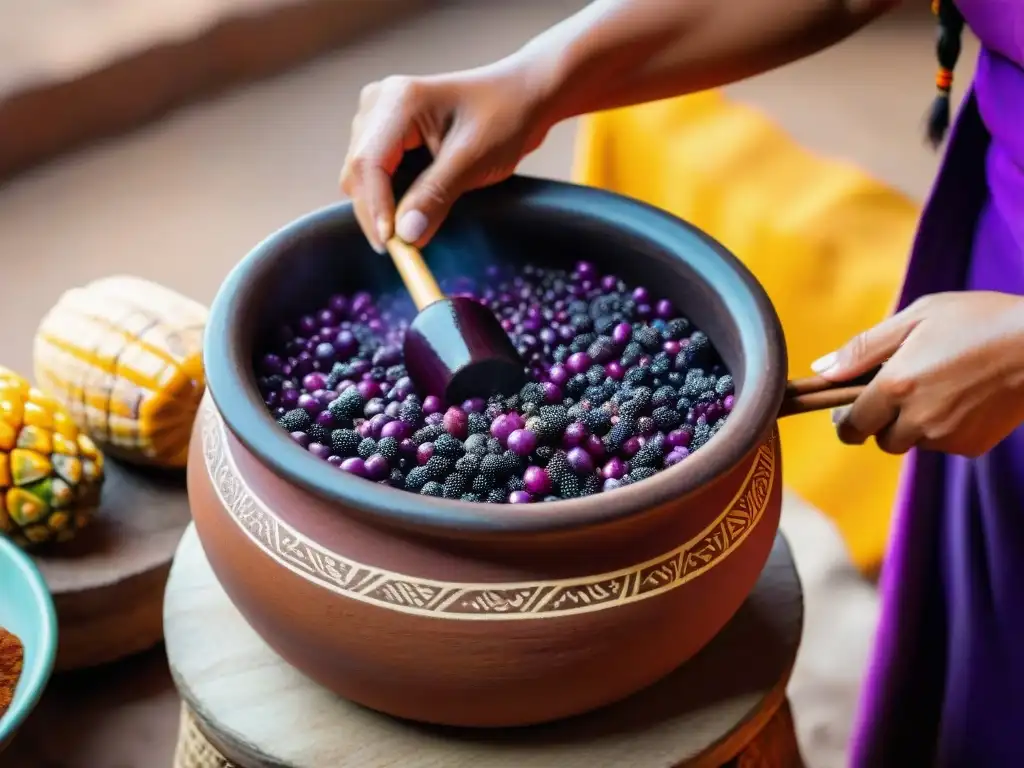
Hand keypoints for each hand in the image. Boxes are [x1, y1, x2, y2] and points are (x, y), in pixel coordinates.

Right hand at [340, 59, 555, 251]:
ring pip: (361, 174)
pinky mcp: (386, 129)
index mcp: (399, 100)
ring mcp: (379, 113)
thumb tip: (405, 235)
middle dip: (375, 212)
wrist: (523, 95)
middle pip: (358, 170)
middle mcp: (379, 101)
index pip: (368, 162)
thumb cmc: (505, 118)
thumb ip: (435, 196)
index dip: (374, 207)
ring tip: (408, 233)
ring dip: (380, 206)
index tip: (391, 245)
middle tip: (402, 251)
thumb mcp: (473, 160)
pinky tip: (409, 212)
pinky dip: (387, 197)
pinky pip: (374, 171)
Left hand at [810, 291, 1023, 457]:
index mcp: (896, 386)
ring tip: (939, 387)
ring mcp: (947, 437)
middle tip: (901, 391)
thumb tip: (821, 369)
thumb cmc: (979, 320)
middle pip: (881, 439)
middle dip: (883, 421)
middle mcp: (918, 419)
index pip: (851, 425)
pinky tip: (964, 399)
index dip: (846, 419)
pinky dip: (945, 429)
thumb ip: (863, 348)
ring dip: (914, 424)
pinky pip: (944, 445)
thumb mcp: (916, 317)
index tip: (849, 408)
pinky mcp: (973, 446)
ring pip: (913, 442)